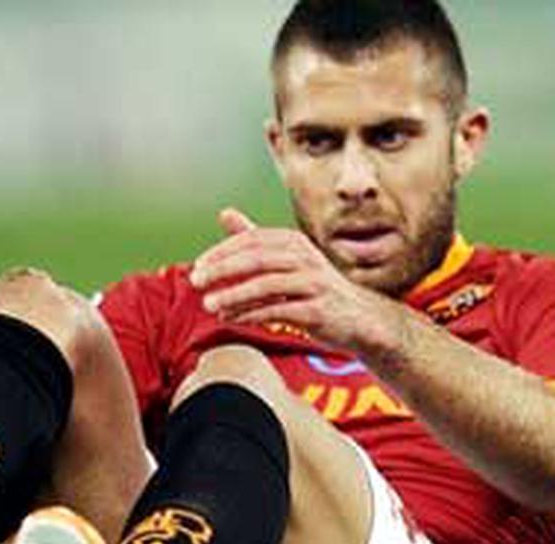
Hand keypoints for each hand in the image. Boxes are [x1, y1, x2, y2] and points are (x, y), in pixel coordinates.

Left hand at [189, 208, 402, 353]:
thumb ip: (254, 239)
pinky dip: (251, 314)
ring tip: (209, 305)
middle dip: (222, 270)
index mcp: (293, 242)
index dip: (221, 252)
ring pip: (266, 285)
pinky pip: (279, 311)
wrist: (359, 318)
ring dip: (233, 295)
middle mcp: (305, 258)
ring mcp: (314, 283)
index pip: (251, 240)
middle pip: (256, 259)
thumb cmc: (314, 287)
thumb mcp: (285, 258)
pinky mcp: (318, 310)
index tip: (197, 267)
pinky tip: (231, 319)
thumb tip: (224, 213)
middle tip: (195, 281)